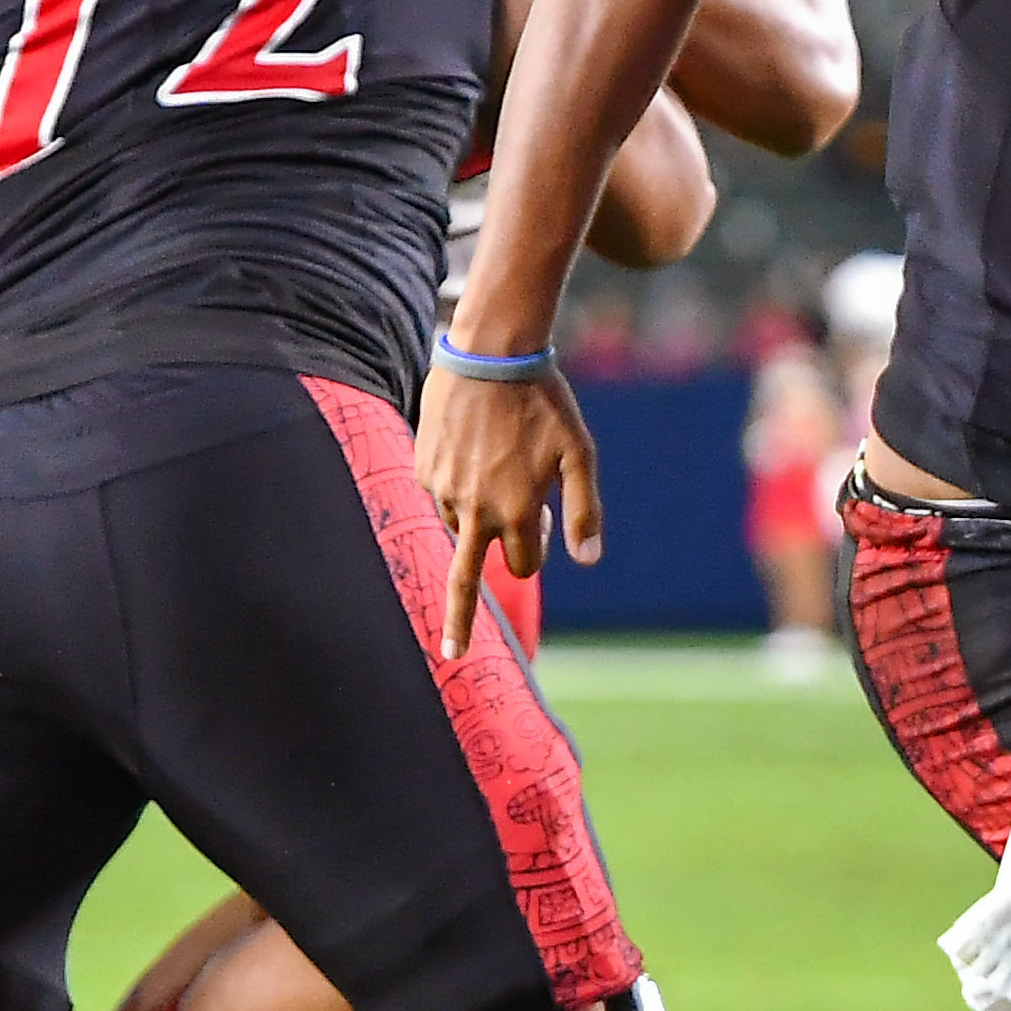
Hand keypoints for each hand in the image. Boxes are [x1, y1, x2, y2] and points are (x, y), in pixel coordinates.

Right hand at [415, 358, 601, 658]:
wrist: (490, 357)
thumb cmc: (544, 405)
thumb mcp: (579, 454)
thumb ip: (584, 510)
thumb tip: (588, 561)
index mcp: (515, 510)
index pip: (523, 565)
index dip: (537, 551)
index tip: (541, 526)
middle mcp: (474, 509)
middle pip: (465, 579)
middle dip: (458, 620)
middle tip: (451, 653)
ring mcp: (442, 490)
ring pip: (459, 527)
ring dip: (476, 519)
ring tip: (495, 466)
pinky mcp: (422, 468)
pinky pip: (439, 494)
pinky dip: (455, 488)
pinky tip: (473, 450)